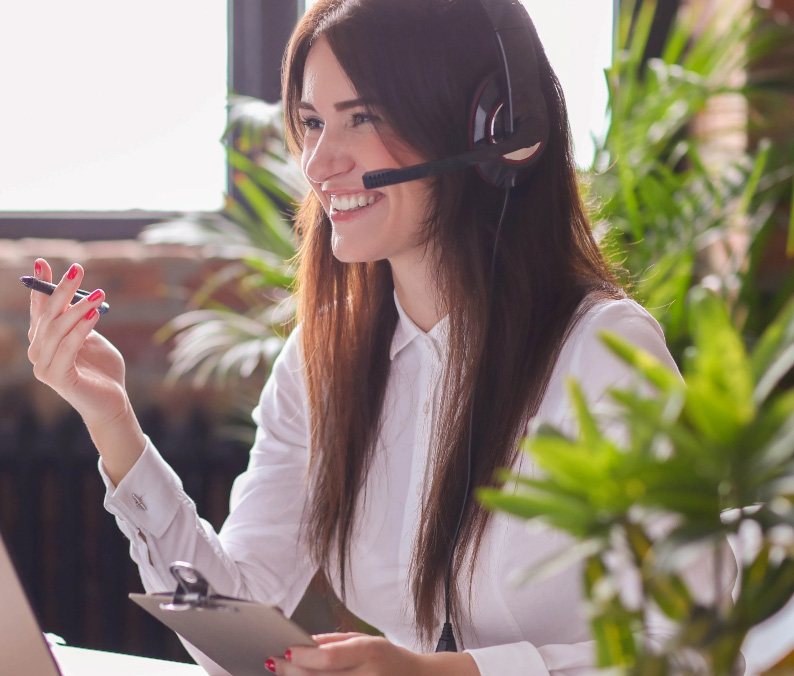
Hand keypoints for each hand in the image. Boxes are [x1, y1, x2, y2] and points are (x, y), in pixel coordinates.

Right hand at [27, 259, 125, 423]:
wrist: (113, 402)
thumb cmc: (103, 369)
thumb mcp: (91, 337)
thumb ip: (81, 319)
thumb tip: (78, 294)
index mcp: (45, 341)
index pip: (39, 309)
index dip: (40, 285)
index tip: (42, 262)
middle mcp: (38, 352)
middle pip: (48, 315)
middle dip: (61, 289)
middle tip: (78, 269)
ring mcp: (44, 367)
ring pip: (58, 329)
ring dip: (78, 307)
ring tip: (99, 293)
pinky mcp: (57, 379)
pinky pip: (68, 348)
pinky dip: (81, 329)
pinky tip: (95, 314)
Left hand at [267, 632, 478, 675]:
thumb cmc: (390, 658)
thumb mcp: (367, 639)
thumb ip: (335, 642)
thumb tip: (303, 642)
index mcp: (370, 653)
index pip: (330, 658)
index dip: (304, 657)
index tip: (285, 650)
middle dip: (292, 672)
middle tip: (273, 663)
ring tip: (282, 673)